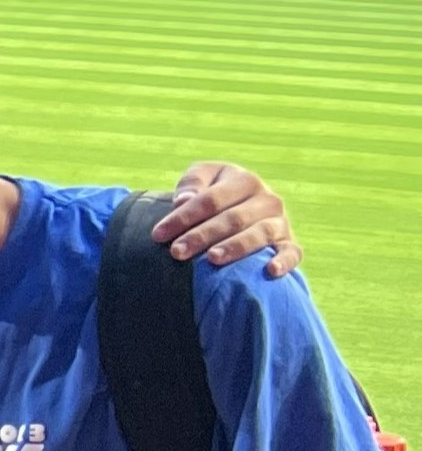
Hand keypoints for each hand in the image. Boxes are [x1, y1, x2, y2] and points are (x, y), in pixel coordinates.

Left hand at [158, 159, 295, 277]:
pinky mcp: (288, 244)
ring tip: (212, 259)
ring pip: (260, 234)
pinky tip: (270, 271)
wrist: (242, 207)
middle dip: (202, 236)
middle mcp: (267, 200)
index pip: (211, 199)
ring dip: (235, 247)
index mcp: (245, 180)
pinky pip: (292, 253)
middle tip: (176, 252)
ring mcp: (280, 222)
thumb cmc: (213, 195)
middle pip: (233, 218)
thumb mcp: (202, 180)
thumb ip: (192, 184)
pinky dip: (284, 261)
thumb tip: (183, 200)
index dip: (184, 216)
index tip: (158, 234)